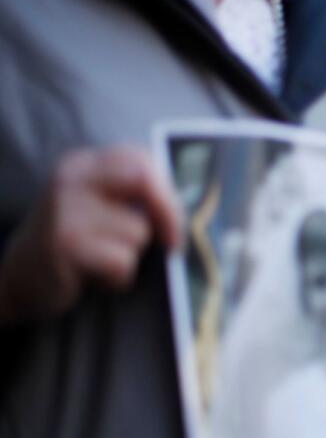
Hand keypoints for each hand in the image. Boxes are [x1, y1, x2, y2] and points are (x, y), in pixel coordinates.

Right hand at [0, 146, 180, 323]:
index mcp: (84, 165)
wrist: (19, 277)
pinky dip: (118, 278)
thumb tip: (194, 205)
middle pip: (144, 180)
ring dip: (132, 256)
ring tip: (104, 260)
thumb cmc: (75, 243)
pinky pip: (122, 262)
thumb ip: (134, 197)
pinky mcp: (64, 245)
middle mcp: (71, 179)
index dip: (168, 191)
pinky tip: (95, 276)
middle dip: (169, 215)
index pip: (141, 159)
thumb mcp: (98, 207)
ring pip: (137, 231)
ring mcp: (65, 210)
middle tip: (173, 243)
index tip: (176, 219)